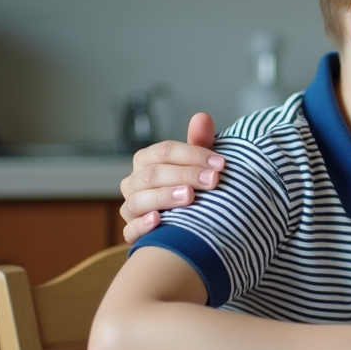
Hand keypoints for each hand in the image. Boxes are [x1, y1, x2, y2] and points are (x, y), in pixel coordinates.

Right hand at [119, 113, 223, 244]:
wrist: (189, 219)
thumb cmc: (193, 183)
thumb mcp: (199, 163)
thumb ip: (200, 142)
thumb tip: (202, 116)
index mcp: (147, 160)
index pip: (164, 151)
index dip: (193, 155)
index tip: (220, 163)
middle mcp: (134, 182)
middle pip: (152, 174)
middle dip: (185, 175)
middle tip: (212, 181)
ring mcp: (131, 208)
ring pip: (138, 201)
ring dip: (164, 197)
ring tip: (189, 197)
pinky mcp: (132, 232)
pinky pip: (130, 231)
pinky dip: (142, 226)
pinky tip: (159, 220)